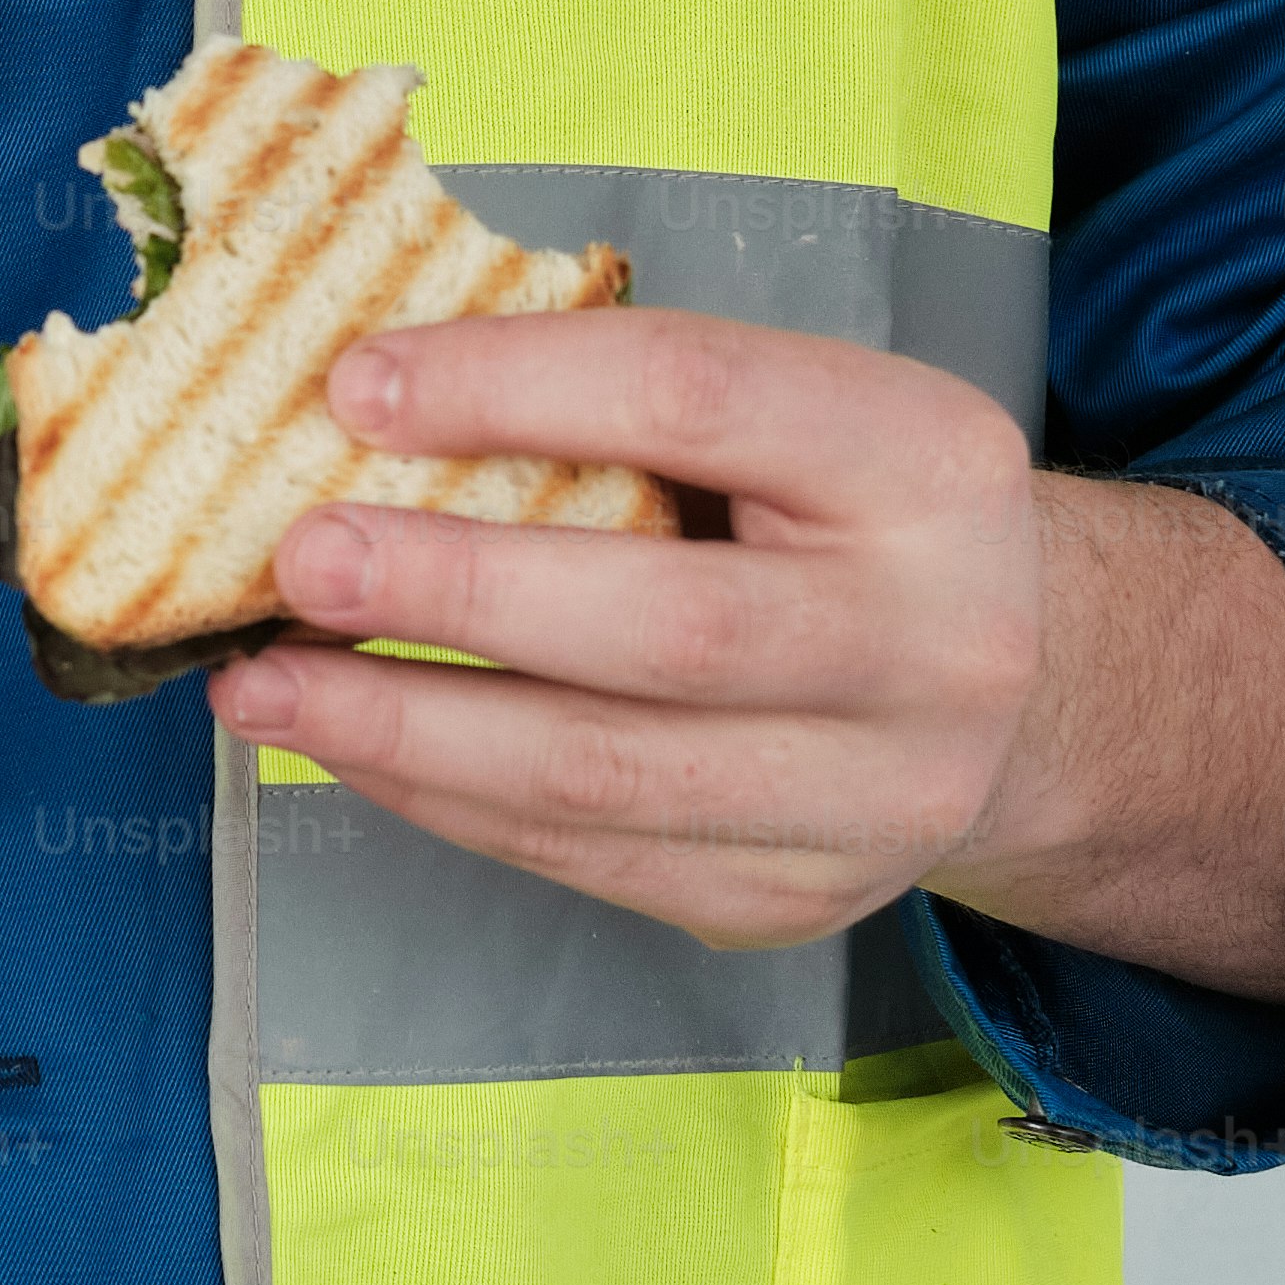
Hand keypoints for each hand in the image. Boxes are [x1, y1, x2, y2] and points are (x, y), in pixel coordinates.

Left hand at [204, 309, 1284, 1003]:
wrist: (1025, 690)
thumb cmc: (841, 513)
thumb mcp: (797, 415)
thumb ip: (624, 399)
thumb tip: (354, 402)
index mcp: (926, 461)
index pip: (700, 398)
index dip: (513, 387)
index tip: (355, 386)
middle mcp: (930, 640)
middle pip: (670, 626)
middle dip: (455, 593)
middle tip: (295, 559)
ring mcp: (872, 795)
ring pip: (609, 777)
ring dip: (404, 728)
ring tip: (259, 684)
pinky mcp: (792, 898)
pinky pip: (587, 855)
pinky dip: (442, 798)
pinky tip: (345, 744)